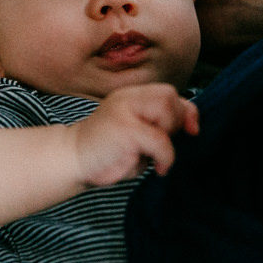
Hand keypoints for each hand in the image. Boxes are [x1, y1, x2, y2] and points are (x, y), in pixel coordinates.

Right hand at [70, 83, 198, 186]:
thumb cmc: (106, 152)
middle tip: (162, 144)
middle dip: (176, 122)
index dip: (187, 111)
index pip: (169, 93)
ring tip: (155, 154)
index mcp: (130, 97)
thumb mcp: (136, 133)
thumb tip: (190, 125)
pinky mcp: (124, 129)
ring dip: (169, 136)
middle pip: (170, 96)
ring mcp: (124, 111)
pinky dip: (166, 157)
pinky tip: (158, 168)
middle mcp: (127, 98)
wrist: (71, 159)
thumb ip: (157, 124)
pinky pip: (160, 140)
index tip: (191, 131)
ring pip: (166, 111)